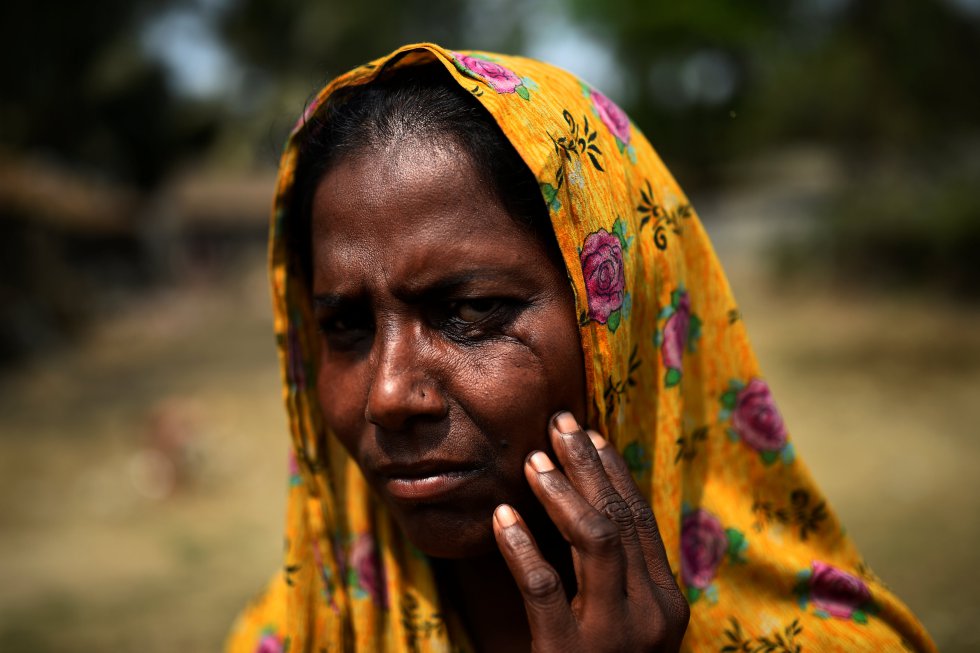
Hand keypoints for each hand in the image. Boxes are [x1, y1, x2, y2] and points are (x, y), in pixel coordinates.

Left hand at [493, 411, 689, 651]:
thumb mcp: (621, 623)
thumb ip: (615, 575)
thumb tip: (591, 502)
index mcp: (666, 603)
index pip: (641, 521)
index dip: (614, 474)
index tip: (590, 435)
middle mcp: (652, 615)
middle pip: (619, 519)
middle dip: (587, 465)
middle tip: (558, 423)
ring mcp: (614, 638)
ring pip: (593, 540)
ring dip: (561, 493)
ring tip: (532, 462)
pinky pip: (543, 586)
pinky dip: (520, 545)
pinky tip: (501, 516)